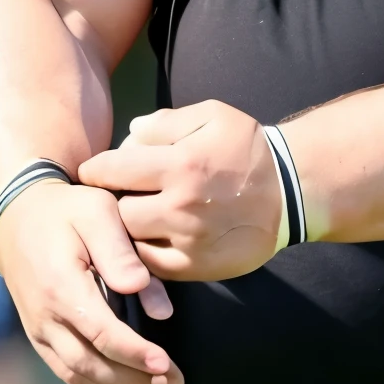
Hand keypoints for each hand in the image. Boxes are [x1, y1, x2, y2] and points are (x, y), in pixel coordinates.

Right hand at [0, 182, 183, 383]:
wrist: (17, 217)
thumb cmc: (66, 210)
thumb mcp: (97, 211)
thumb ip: (119, 250)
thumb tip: (139, 287)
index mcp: (61, 286)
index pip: (100, 332)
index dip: (134, 353)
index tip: (166, 363)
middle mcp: (45, 317)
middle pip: (91, 364)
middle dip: (135, 381)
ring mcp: (39, 331)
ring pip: (79, 377)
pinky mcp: (40, 337)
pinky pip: (68, 374)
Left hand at [78, 101, 280, 280]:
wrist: (292, 191)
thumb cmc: (248, 149)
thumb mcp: (214, 116)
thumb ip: (167, 122)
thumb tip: (129, 133)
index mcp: (182, 163)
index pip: (114, 169)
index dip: (95, 171)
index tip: (91, 173)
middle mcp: (181, 205)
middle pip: (118, 208)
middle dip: (113, 200)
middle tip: (116, 196)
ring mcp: (188, 240)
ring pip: (131, 240)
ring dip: (127, 228)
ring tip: (133, 216)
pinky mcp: (196, 267)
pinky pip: (152, 265)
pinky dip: (145, 252)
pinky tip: (153, 237)